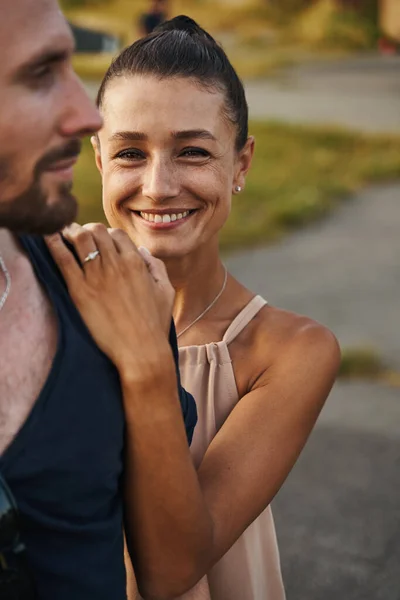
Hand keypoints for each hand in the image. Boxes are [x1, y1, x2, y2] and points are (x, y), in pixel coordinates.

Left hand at [45, 223, 174, 374]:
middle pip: (97, 231)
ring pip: (80, 238)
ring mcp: (96, 276)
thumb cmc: (155, 324)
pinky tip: (47, 236)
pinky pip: (62, 258)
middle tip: (80, 236)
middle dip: (88, 230)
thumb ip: (156, 267)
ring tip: (63, 234)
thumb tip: (141, 251)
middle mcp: (116, 263)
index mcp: (136, 262)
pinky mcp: (79, 290)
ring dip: (70, 231)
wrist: (141, 350)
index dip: (107, 235)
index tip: (101, 243)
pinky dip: (53, 243)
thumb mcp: (165, 291)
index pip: (116, 234)